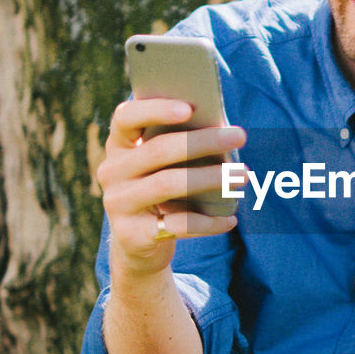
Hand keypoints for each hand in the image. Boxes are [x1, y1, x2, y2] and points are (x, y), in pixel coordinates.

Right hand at [97, 97, 245, 274]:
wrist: (137, 246)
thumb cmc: (160, 192)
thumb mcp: (161, 168)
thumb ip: (179, 145)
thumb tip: (225, 128)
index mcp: (119, 146)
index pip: (126, 117)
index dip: (155, 110)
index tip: (189, 108)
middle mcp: (111, 172)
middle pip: (158, 149)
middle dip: (204, 141)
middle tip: (240, 137)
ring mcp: (118, 203)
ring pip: (168, 184)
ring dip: (210, 178)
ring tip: (243, 176)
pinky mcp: (131, 234)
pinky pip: (177, 225)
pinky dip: (208, 222)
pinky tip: (231, 220)